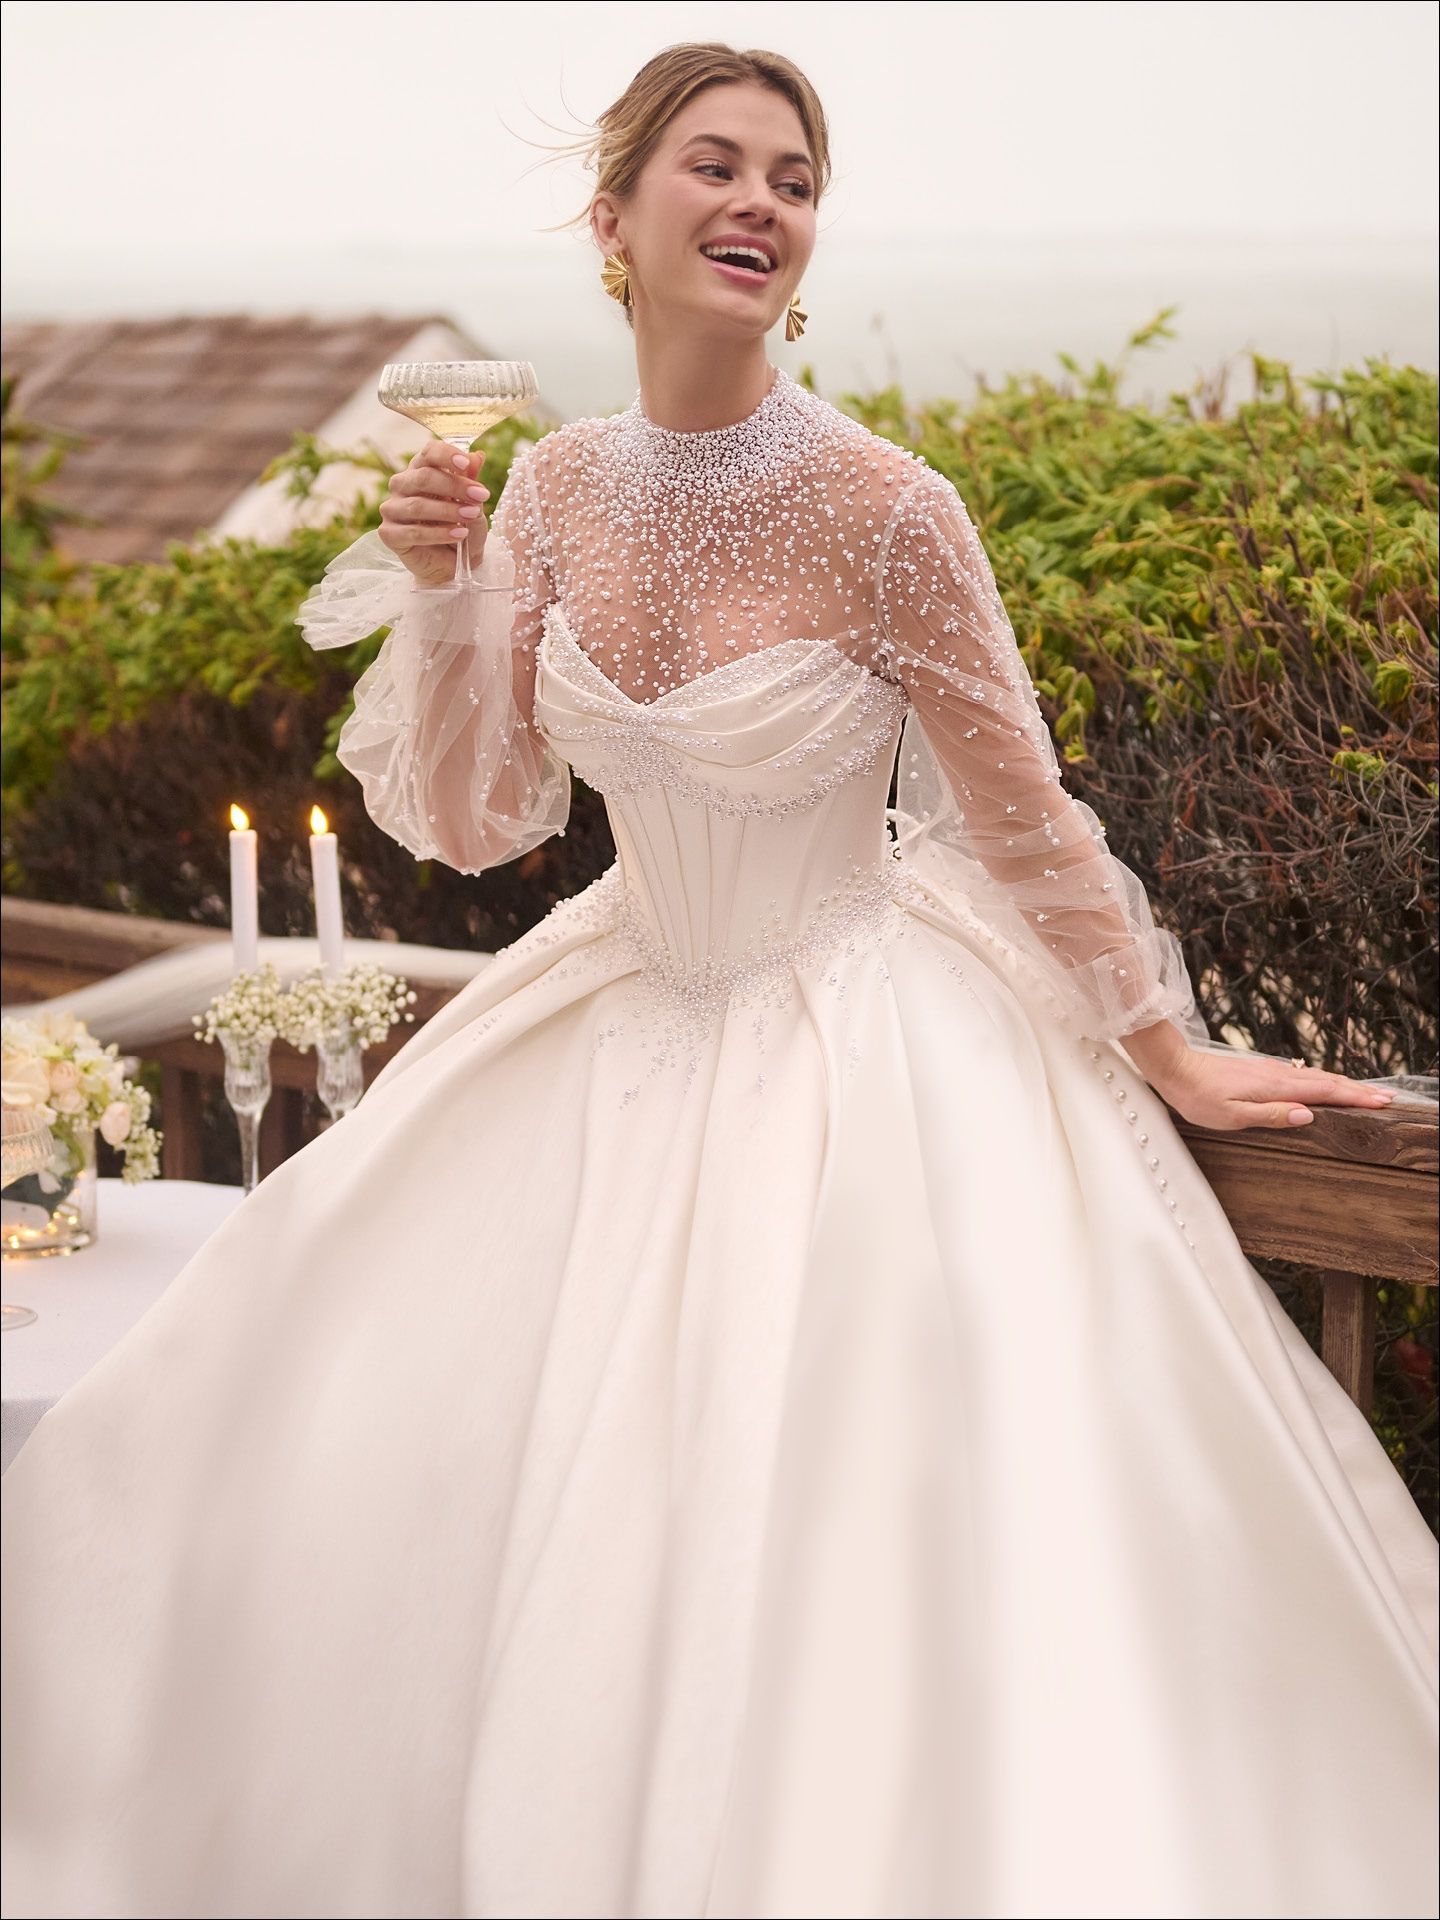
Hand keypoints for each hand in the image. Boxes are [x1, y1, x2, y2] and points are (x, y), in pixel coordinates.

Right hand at [378, 441, 489, 587]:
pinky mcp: (389, 534)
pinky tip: (459, 534)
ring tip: (472, 516)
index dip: (446, 454)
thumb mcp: (473, 505)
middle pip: (423, 477)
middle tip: (480, 496)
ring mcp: (392, 509)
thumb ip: (471, 481)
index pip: (428, 453)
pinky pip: (413, 532)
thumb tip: (477, 456)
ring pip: (417, 505)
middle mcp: (402, 486)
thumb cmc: (462, 528)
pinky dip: (439, 533)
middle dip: (455, 486)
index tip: (466, 464)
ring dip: (448, 511)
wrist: (455, 564)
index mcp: (421, 470)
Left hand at [1145, 1045, 1395, 1132]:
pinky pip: (1300, 1076)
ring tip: (1365, 1092)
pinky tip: (1323, 1083)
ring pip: (1314, 1077)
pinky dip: (1321, 1080)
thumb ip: (1271, 1115)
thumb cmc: (1198, 1098)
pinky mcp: (1260, 1070)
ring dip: (1342, 1084)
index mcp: (1275, 1088)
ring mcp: (1269, 1070)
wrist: (1175, 1069)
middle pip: (1326, 1082)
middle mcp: (1277, 1075)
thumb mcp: (1232, 1116)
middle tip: (1387, 1098)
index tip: (1381, 1103)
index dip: (1354, 1098)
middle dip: (1358, 1091)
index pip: (1324, 1093)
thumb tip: (1309, 1116)